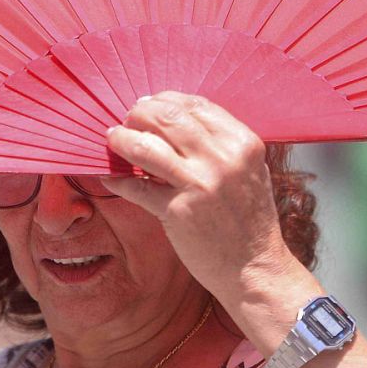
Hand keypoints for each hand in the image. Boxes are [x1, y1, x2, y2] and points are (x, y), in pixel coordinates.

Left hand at [101, 92, 315, 312]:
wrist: (254, 268)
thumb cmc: (248, 220)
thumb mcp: (248, 170)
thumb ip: (219, 144)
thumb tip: (173, 119)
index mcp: (243, 143)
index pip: (195, 104)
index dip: (164, 100)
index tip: (147, 104)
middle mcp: (223, 159)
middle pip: (166, 117)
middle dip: (138, 114)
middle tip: (126, 121)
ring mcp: (199, 185)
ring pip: (145, 146)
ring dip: (122, 139)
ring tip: (113, 140)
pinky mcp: (178, 212)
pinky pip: (136, 188)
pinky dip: (118, 180)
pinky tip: (111, 178)